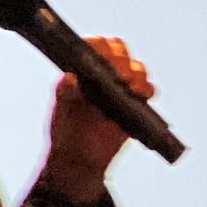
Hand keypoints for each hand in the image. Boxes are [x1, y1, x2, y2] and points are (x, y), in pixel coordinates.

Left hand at [39, 37, 155, 206]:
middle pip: (119, 52)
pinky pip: (148, 90)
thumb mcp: (59, 114)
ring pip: (136, 68)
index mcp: (82, 70)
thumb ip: (63, 95)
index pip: (94, 46)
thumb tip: (69, 77)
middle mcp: (103, 73)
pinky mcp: (135, 103)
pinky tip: (141, 96)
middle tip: (118, 74)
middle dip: (121, 58)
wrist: (79, 161)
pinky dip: (147, 90)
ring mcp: (121, 87)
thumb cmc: (65, 133)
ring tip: (130, 86)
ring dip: (137, 73)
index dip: (99, 45)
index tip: (101, 55)